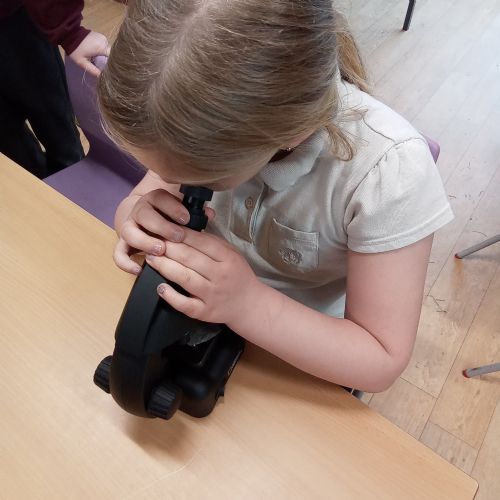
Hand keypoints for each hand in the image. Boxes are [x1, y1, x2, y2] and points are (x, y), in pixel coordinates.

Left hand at [68, 31, 109, 76]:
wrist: (69, 34)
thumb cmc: (75, 50)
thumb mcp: (82, 63)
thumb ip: (93, 71)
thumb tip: (102, 77)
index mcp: (101, 48)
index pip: (113, 58)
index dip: (112, 64)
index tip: (109, 70)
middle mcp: (104, 41)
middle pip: (111, 54)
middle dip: (108, 60)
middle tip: (102, 66)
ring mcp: (103, 38)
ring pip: (108, 50)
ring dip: (105, 55)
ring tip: (98, 59)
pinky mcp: (100, 36)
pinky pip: (105, 46)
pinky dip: (103, 50)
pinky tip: (97, 53)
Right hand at [114, 189, 214, 274]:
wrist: (144, 218)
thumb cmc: (169, 215)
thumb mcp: (182, 210)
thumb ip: (194, 211)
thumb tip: (209, 214)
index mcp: (155, 200)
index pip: (160, 198)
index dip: (173, 208)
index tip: (186, 218)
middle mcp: (140, 211)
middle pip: (144, 214)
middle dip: (161, 226)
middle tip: (177, 236)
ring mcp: (129, 228)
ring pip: (128, 232)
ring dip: (144, 241)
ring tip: (160, 250)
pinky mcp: (123, 244)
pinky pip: (118, 254)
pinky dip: (126, 263)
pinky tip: (139, 270)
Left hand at [144, 229, 262, 325]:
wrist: (249, 304)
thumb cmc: (237, 275)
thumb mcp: (232, 253)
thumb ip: (212, 243)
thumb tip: (185, 230)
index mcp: (228, 259)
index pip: (202, 242)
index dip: (181, 234)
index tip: (166, 228)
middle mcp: (220, 276)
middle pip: (190, 258)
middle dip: (168, 248)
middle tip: (153, 242)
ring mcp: (212, 295)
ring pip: (185, 279)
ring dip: (165, 267)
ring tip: (151, 258)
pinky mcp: (205, 312)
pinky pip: (185, 304)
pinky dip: (171, 296)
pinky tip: (160, 287)